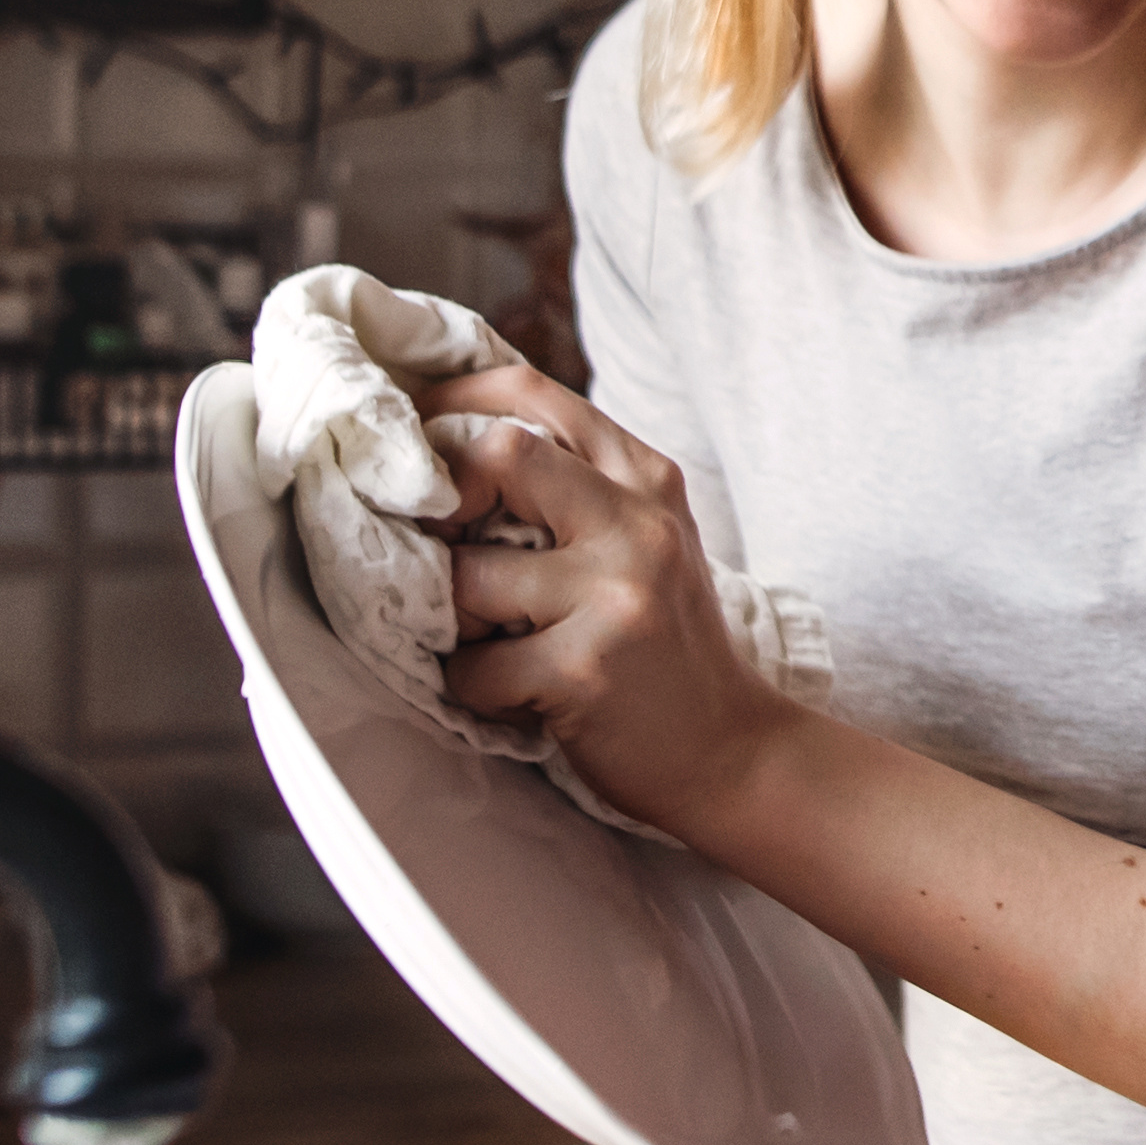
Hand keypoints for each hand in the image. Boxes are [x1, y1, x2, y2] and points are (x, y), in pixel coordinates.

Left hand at [420, 366, 797, 835]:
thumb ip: (576, 488)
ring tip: (495, 643)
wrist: (733, 750)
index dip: (451, 403)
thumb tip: (456, 446)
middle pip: (498, 452)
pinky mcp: (585, 668)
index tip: (412, 438)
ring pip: (466, 575)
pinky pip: (474, 666)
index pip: (532, 394)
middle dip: (444, 500)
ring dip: (455, 621)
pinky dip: (476, 688)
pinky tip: (519, 696)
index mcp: (647, 480)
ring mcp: (615, 593)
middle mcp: (638, 523)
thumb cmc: (666, 645)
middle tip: (442, 549)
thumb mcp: (644, 541)